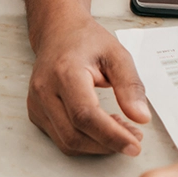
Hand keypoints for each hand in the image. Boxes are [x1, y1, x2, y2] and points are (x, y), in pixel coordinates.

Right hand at [28, 17, 150, 155]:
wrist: (58, 32)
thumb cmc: (86, 40)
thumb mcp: (117, 54)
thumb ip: (131, 86)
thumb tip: (141, 117)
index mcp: (65, 72)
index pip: (85, 115)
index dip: (111, 136)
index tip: (134, 145)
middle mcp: (45, 90)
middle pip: (75, 135)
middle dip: (108, 144)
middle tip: (134, 137)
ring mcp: (37, 103)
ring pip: (67, 142)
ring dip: (98, 145)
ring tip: (120, 128)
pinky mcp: (36, 113)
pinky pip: (61, 139)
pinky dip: (85, 140)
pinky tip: (101, 127)